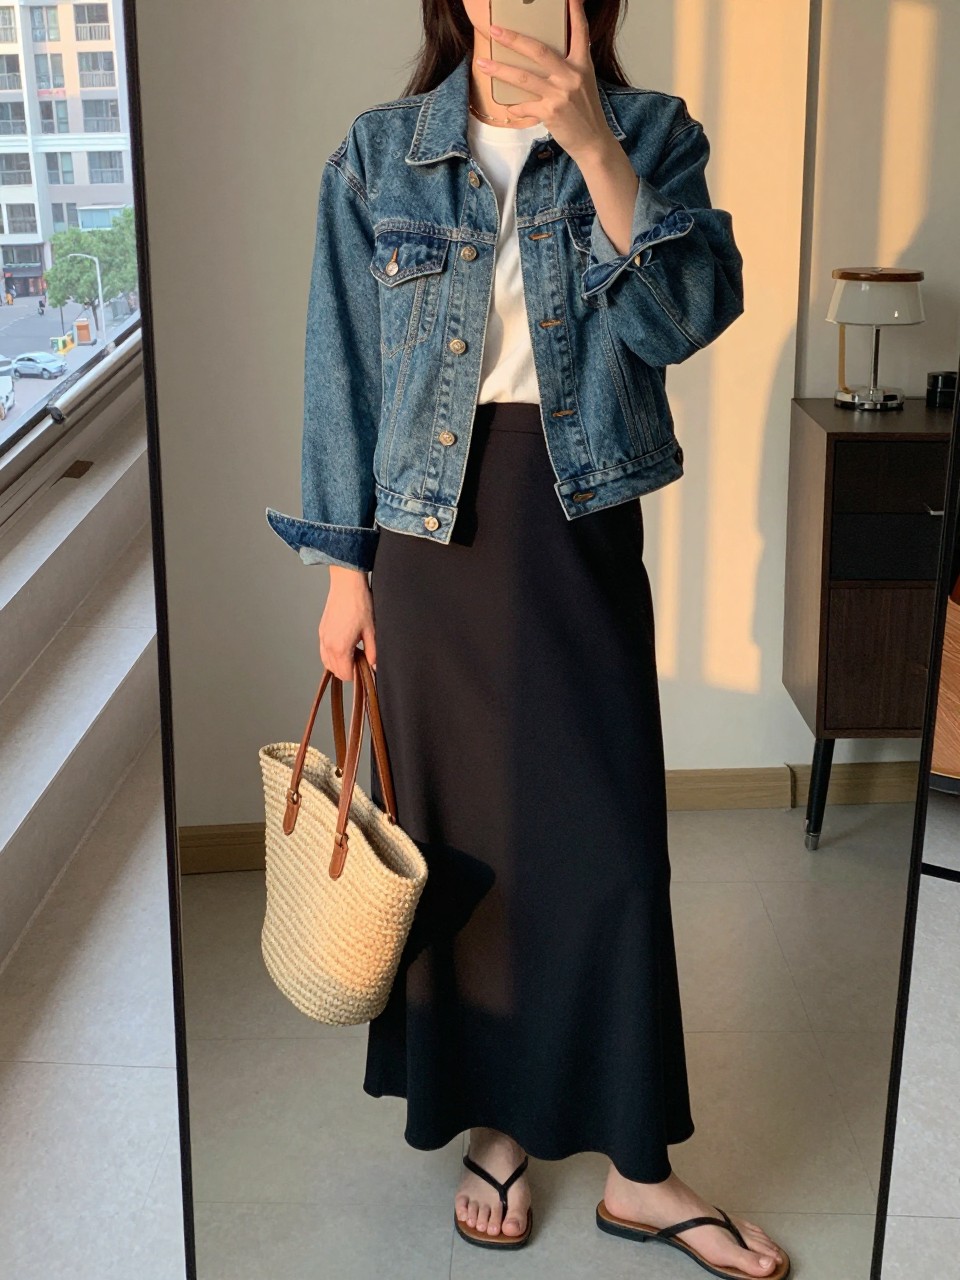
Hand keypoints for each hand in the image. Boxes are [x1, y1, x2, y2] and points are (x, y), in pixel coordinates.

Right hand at [320, 568, 376, 681]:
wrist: (347, 585)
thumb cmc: (360, 604)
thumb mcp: (372, 631)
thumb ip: (373, 652)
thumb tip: (374, 666)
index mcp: (340, 648)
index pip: (345, 674)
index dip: (357, 675)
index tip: (366, 668)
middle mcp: (328, 645)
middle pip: (335, 671)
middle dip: (348, 670)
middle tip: (362, 659)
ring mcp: (322, 637)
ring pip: (327, 662)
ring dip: (339, 663)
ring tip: (354, 652)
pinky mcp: (321, 631)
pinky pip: (323, 651)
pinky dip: (332, 655)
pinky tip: (345, 646)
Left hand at [474, 0, 613, 162]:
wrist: (593, 141)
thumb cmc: (585, 111)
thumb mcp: (584, 82)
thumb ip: (568, 65)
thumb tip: (544, 55)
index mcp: (582, 64)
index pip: (580, 32)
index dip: (575, 12)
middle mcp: (572, 76)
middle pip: (538, 51)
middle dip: (514, 39)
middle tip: (495, 30)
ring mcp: (561, 94)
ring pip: (524, 78)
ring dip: (500, 70)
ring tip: (483, 63)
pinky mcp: (551, 112)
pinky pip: (525, 106)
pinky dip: (515, 107)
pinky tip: (509, 106)